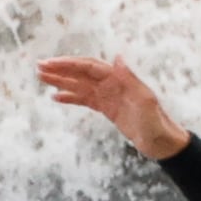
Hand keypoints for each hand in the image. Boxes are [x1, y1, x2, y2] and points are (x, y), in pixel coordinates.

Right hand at [35, 56, 187, 158]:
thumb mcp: (145, 101)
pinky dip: (70, 97)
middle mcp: (114, 85)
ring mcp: (109, 96)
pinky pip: (85, 100)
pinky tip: (55, 97)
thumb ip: (130, 79)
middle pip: (82, 73)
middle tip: (38, 67)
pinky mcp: (108, 109)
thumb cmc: (156, 122)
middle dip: (61, 69)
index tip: (50, 63)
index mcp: (121, 80)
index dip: (69, 64)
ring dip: (61, 81)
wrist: (162, 143)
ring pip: (80, 85)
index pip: (90, 67)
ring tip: (41, 78)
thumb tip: (117, 57)